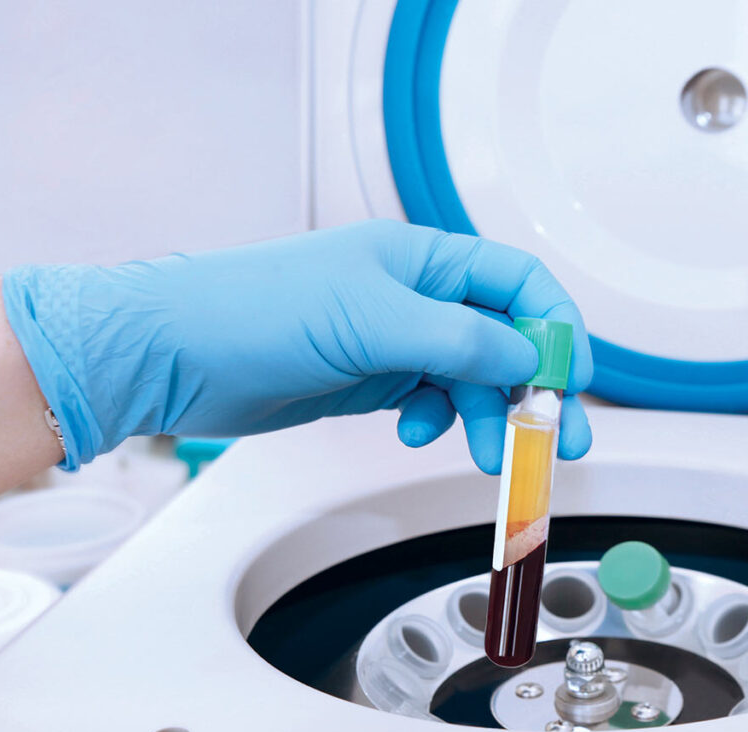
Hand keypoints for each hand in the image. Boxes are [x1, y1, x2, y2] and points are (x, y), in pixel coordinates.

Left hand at [3, 220, 592, 471]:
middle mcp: (412, 296)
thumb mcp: (371, 320)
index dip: (554, 329)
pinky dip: (436, 420)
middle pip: (501, 338)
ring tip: (493, 455)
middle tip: (557, 441)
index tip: (572, 381)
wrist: (176, 356)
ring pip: (467, 377)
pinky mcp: (369, 379)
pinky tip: (416, 432)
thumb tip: (527, 355)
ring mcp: (390, 340)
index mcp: (420, 260)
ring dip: (487, 416)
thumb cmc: (254, 311)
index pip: (516, 283)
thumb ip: (458, 338)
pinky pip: (428, 400)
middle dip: (533, 389)